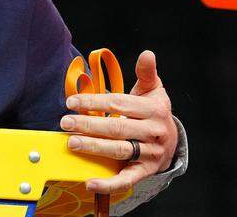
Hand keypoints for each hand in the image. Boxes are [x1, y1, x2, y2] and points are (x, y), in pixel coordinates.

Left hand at [59, 50, 177, 193]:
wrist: (172, 141)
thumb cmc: (154, 111)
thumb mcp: (154, 90)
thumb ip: (147, 73)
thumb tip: (147, 53)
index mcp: (153, 110)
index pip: (119, 104)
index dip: (94, 102)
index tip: (71, 102)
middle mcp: (153, 132)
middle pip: (117, 128)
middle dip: (88, 125)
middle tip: (65, 122)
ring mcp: (150, 153)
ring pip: (120, 150)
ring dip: (94, 148)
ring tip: (71, 143)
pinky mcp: (145, 171)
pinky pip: (126, 179)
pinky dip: (108, 183)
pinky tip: (89, 182)